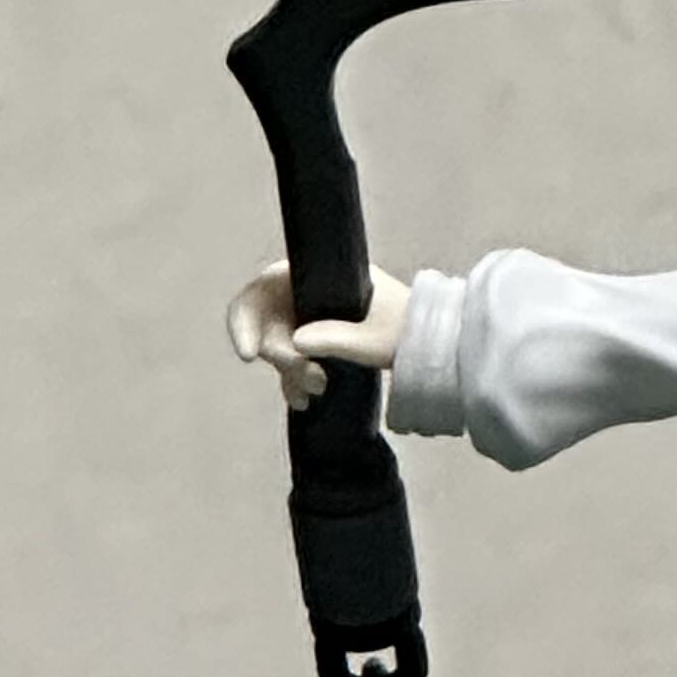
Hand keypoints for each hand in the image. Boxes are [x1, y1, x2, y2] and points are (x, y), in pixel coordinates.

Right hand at [225, 259, 410, 406]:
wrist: (433, 348)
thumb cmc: (408, 331)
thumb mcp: (374, 338)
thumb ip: (336, 337)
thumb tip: (294, 343)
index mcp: (318, 274)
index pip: (262, 288)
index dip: (243, 320)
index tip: (248, 355)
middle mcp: (308, 293)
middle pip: (266, 322)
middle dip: (280, 357)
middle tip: (311, 381)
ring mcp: (310, 319)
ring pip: (278, 346)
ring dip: (290, 373)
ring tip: (317, 392)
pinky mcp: (317, 344)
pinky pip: (293, 362)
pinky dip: (295, 381)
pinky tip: (305, 401)